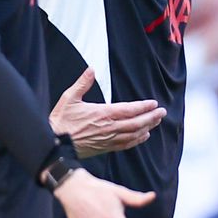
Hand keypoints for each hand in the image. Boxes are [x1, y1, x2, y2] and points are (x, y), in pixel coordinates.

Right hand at [50, 67, 165, 158]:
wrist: (55, 145)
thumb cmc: (61, 121)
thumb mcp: (69, 98)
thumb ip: (82, 83)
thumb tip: (91, 69)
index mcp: (102, 113)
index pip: (129, 110)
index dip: (143, 107)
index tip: (154, 103)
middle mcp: (108, 127)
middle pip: (136, 123)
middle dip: (151, 117)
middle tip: (162, 112)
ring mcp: (108, 139)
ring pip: (133, 134)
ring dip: (147, 127)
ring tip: (157, 122)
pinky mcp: (105, 148)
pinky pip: (126, 144)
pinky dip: (137, 140)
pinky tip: (144, 136)